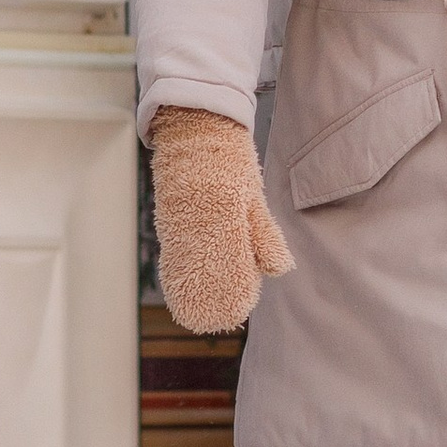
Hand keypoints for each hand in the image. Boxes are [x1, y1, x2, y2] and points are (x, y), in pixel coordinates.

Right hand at [151, 106, 292, 335]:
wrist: (194, 127)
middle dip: (213, 296)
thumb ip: (263, 232)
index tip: (240, 310)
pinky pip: (171, 252)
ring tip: (199, 314)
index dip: (235, 288)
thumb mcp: (252, 193)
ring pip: (185, 263)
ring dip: (193, 290)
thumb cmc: (228, 159)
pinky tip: (179, 290)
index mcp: (227, 208)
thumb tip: (279, 268)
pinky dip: (176, 273)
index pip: (231, 258)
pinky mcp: (167, 216)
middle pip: (204, 268)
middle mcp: (200, 216)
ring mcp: (180, 217)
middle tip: (223, 319)